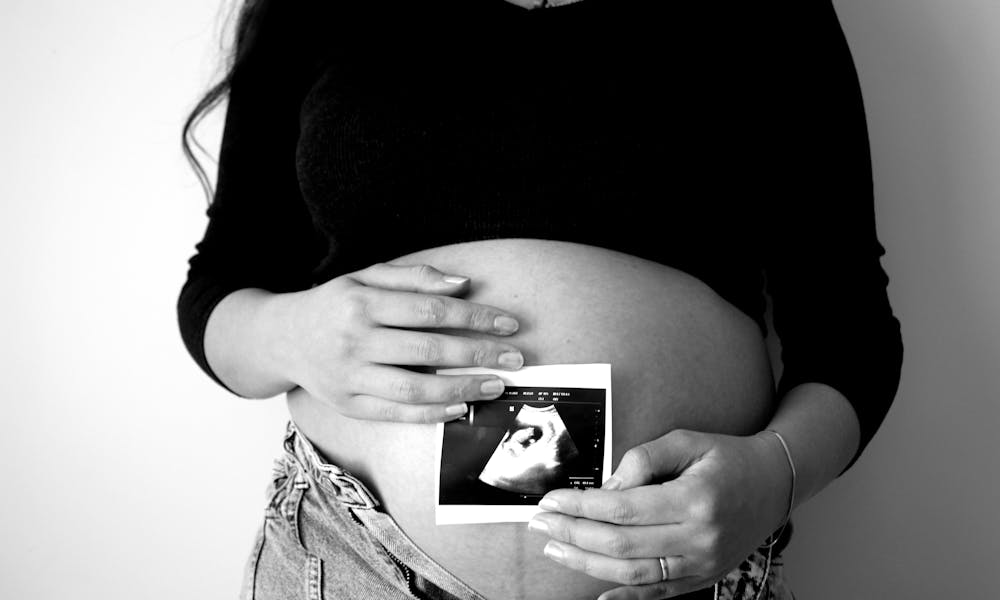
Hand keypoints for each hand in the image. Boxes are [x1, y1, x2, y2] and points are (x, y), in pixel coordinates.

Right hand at [281, 262, 523, 422]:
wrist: (283, 338)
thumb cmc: (336, 303)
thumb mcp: (367, 276)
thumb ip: (416, 278)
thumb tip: (465, 285)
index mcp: (361, 303)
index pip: (430, 311)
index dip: (475, 318)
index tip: (509, 324)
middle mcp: (354, 341)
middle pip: (428, 351)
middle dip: (479, 355)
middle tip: (515, 359)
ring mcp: (349, 377)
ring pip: (415, 389)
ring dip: (462, 389)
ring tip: (496, 386)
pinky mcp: (348, 405)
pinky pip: (396, 414)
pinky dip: (432, 414)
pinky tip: (460, 406)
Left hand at [528, 429, 791, 598]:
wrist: (774, 484)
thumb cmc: (727, 458)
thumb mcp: (686, 441)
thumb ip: (643, 459)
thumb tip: (607, 489)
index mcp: (694, 500)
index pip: (622, 509)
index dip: (580, 507)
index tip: (551, 501)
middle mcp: (699, 538)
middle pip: (621, 545)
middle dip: (573, 535)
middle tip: (541, 525)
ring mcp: (702, 564)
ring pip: (634, 575)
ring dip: (587, 564)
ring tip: (555, 549)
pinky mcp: (702, 578)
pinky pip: (658, 594)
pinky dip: (626, 598)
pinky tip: (597, 594)